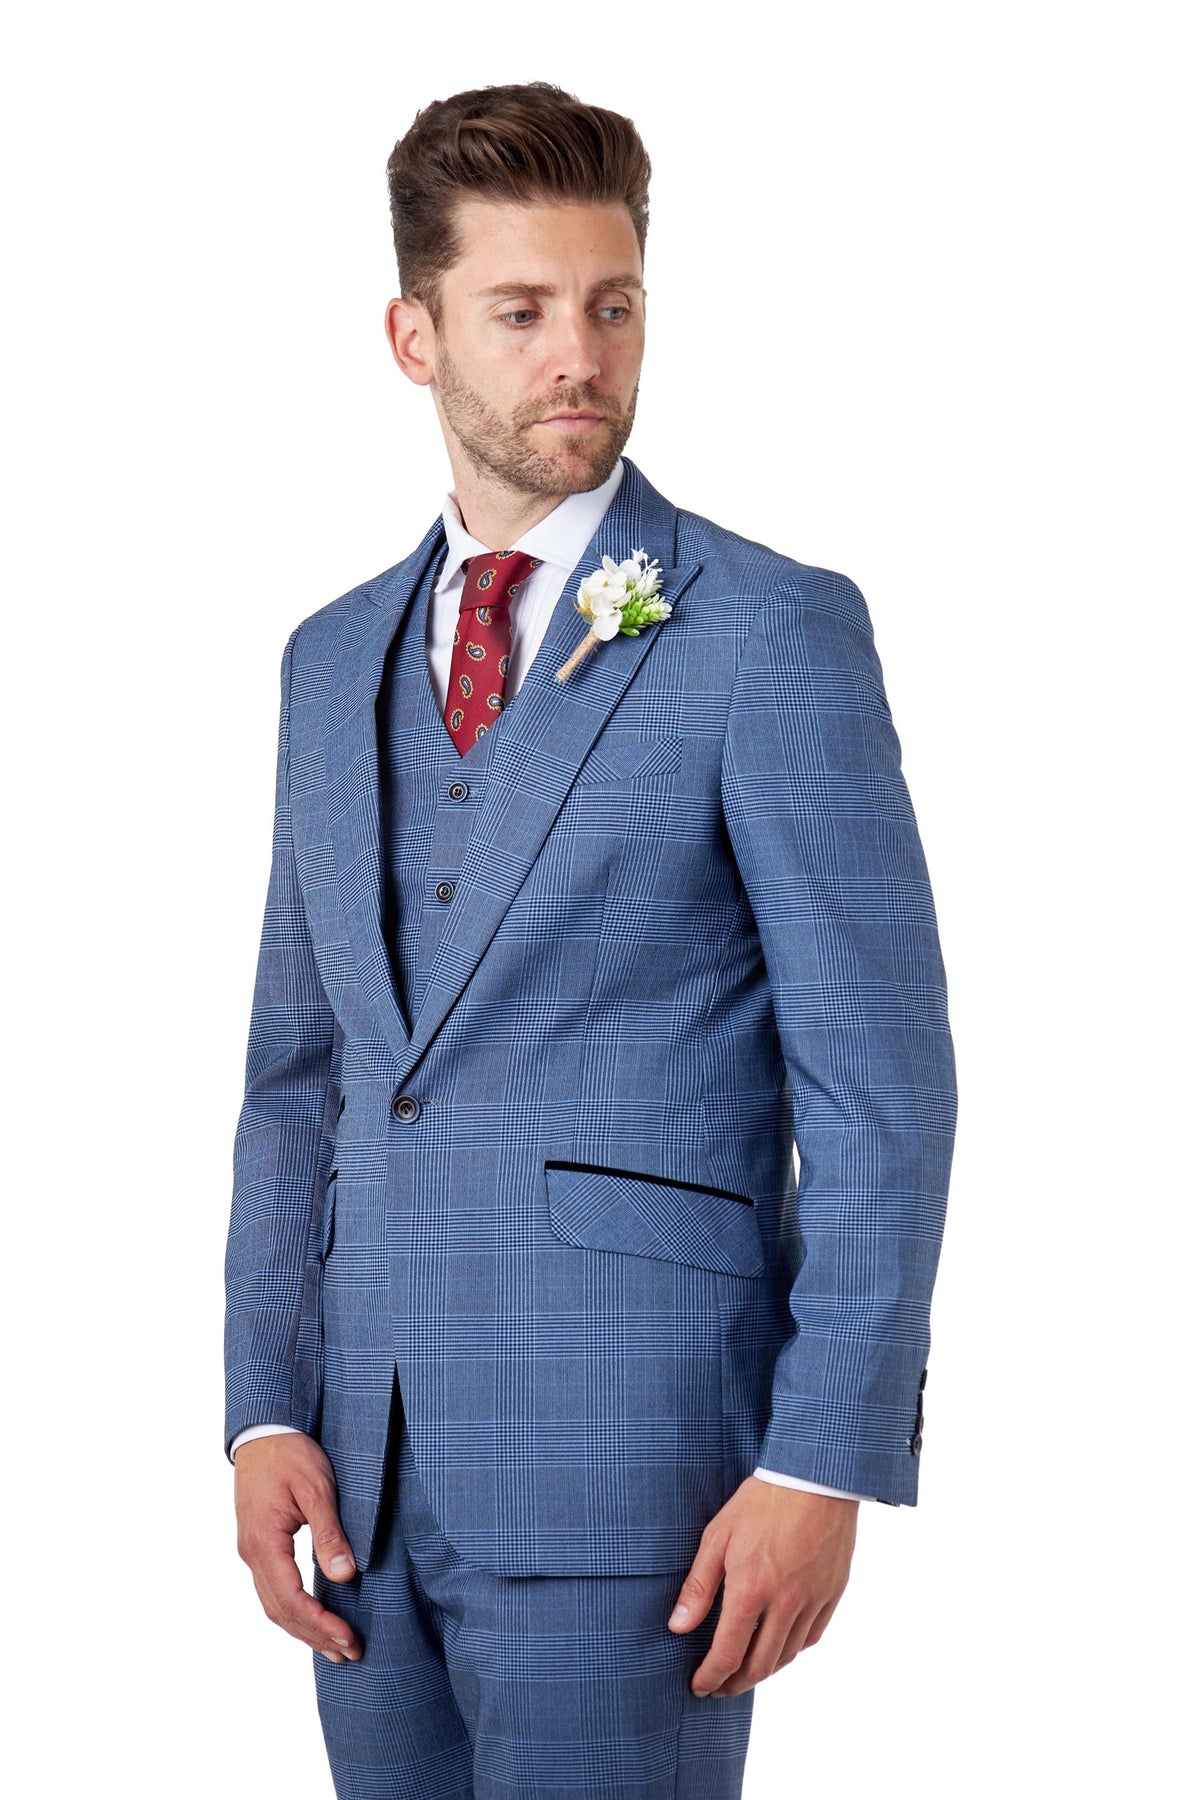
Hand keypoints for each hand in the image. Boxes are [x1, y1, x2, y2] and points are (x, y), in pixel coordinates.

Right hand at [234, 1432, 363, 1663]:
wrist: (264, 1430)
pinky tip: (313, 1619)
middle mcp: (252, 1553)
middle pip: (281, 1610)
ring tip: (335, 1648)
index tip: (348, 1638)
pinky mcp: (258, 1544)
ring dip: (304, 1629)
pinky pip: (273, 1589)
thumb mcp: (317, 1488)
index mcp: (264, 1542)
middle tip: (350, 1653)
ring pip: (274, 1604)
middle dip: (315, 1635)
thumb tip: (344, 1575)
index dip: (319, 1624)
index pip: (291, 1599)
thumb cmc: (291, 1454)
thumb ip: (329, 1532)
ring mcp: (252, 1551)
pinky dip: (294, 1611)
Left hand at [668, 1477, 857, 1696]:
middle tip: (718, 1687)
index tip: (699, 1686)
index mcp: (750, 1591)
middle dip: (734, 1684)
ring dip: (762, 1671)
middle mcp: (784, 1604)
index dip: (711, 1677)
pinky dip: (791, 1651)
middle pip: (759, 1666)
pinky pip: (811, 1637)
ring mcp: (812, 1601)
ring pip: (786, 1656)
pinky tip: (778, 1647)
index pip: (727, 1654)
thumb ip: (699, 1587)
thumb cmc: (761, 1501)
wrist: (814, 1477)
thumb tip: (678, 1627)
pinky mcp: (832, 1593)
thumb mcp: (717, 1536)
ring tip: (744, 1671)